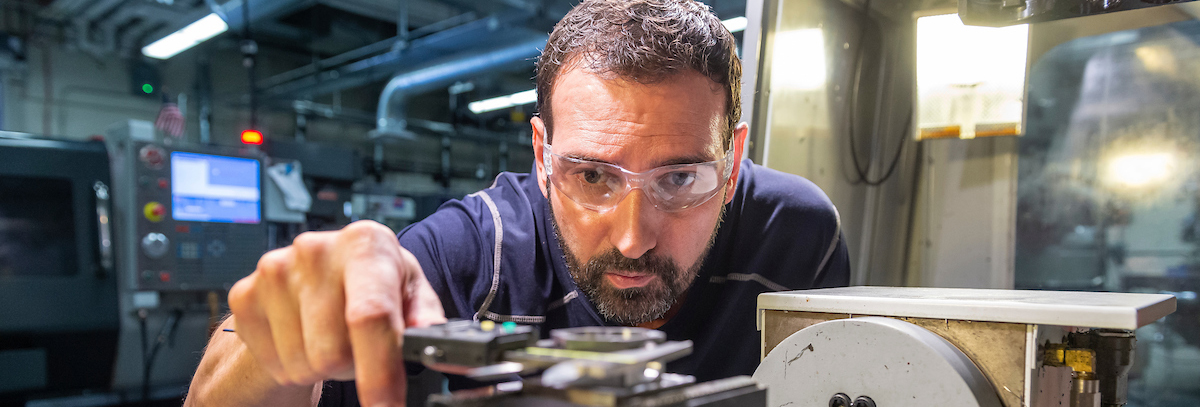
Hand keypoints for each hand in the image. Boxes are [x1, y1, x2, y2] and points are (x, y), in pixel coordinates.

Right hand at [228, 220, 446, 405]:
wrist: (326, 267)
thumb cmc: (375, 282)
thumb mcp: (412, 294)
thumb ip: (432, 326)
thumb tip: (455, 359)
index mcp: (366, 243)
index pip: (370, 316)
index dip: (379, 371)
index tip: (385, 405)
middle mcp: (316, 249)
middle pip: (333, 352)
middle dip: (353, 365)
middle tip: (359, 345)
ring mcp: (274, 269)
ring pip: (303, 364)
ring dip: (323, 365)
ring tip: (332, 336)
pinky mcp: (244, 294)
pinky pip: (273, 363)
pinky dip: (292, 364)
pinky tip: (304, 336)